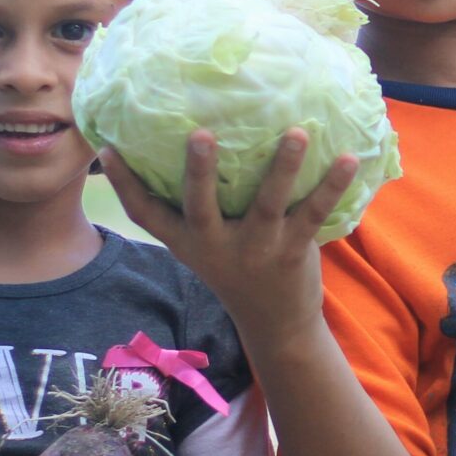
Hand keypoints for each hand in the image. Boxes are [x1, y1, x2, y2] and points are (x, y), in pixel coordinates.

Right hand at [103, 130, 359, 348]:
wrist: (276, 323)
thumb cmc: (236, 270)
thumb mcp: (204, 246)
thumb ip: (192, 209)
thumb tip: (185, 147)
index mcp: (189, 241)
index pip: (145, 214)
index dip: (124, 183)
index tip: (106, 148)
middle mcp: (216, 245)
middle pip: (200, 206)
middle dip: (198, 171)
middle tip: (199, 134)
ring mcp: (256, 248)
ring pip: (266, 203)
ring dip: (283, 167)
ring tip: (296, 133)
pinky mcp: (292, 250)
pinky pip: (314, 213)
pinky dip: (332, 186)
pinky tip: (348, 159)